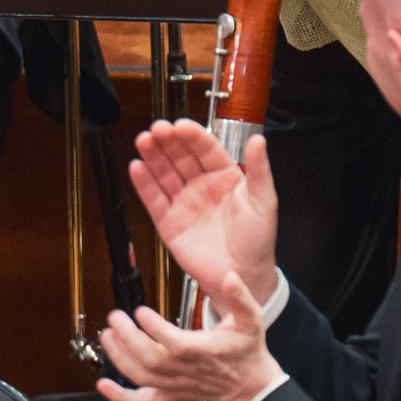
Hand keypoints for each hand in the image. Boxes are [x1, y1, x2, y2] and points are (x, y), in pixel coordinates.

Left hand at [95, 266, 280, 400]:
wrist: (248, 385)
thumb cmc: (247, 350)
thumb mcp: (250, 318)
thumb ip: (240, 296)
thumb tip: (230, 277)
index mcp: (202, 350)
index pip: (173, 342)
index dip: (153, 328)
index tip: (140, 311)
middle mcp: (185, 370)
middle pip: (149, 357)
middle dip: (128, 337)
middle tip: (115, 317)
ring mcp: (174, 385)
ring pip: (140, 376)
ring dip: (119, 357)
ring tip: (108, 335)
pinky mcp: (169, 394)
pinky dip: (120, 397)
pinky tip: (103, 385)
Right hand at [128, 119, 281, 308]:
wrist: (244, 275)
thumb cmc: (258, 240)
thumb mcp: (263, 201)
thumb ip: (260, 170)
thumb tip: (259, 140)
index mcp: (226, 176)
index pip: (206, 149)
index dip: (192, 136)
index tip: (180, 126)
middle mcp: (202, 186)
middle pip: (181, 157)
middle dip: (168, 141)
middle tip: (157, 129)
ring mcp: (184, 203)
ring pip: (164, 174)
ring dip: (153, 157)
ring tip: (143, 141)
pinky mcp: (169, 223)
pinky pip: (154, 200)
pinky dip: (144, 184)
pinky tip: (137, 167)